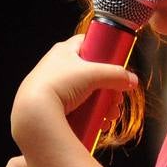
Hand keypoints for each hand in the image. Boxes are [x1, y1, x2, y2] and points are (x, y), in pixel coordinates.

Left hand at [10, 34, 137, 139]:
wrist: (34, 111)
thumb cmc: (59, 84)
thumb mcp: (93, 75)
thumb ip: (115, 75)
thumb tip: (132, 81)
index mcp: (64, 50)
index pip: (88, 43)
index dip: (103, 50)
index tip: (116, 63)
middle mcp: (57, 65)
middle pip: (91, 73)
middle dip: (108, 88)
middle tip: (117, 99)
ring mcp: (54, 85)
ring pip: (86, 92)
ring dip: (102, 104)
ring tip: (111, 116)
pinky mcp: (52, 104)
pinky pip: (77, 107)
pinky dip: (91, 114)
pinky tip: (100, 124)